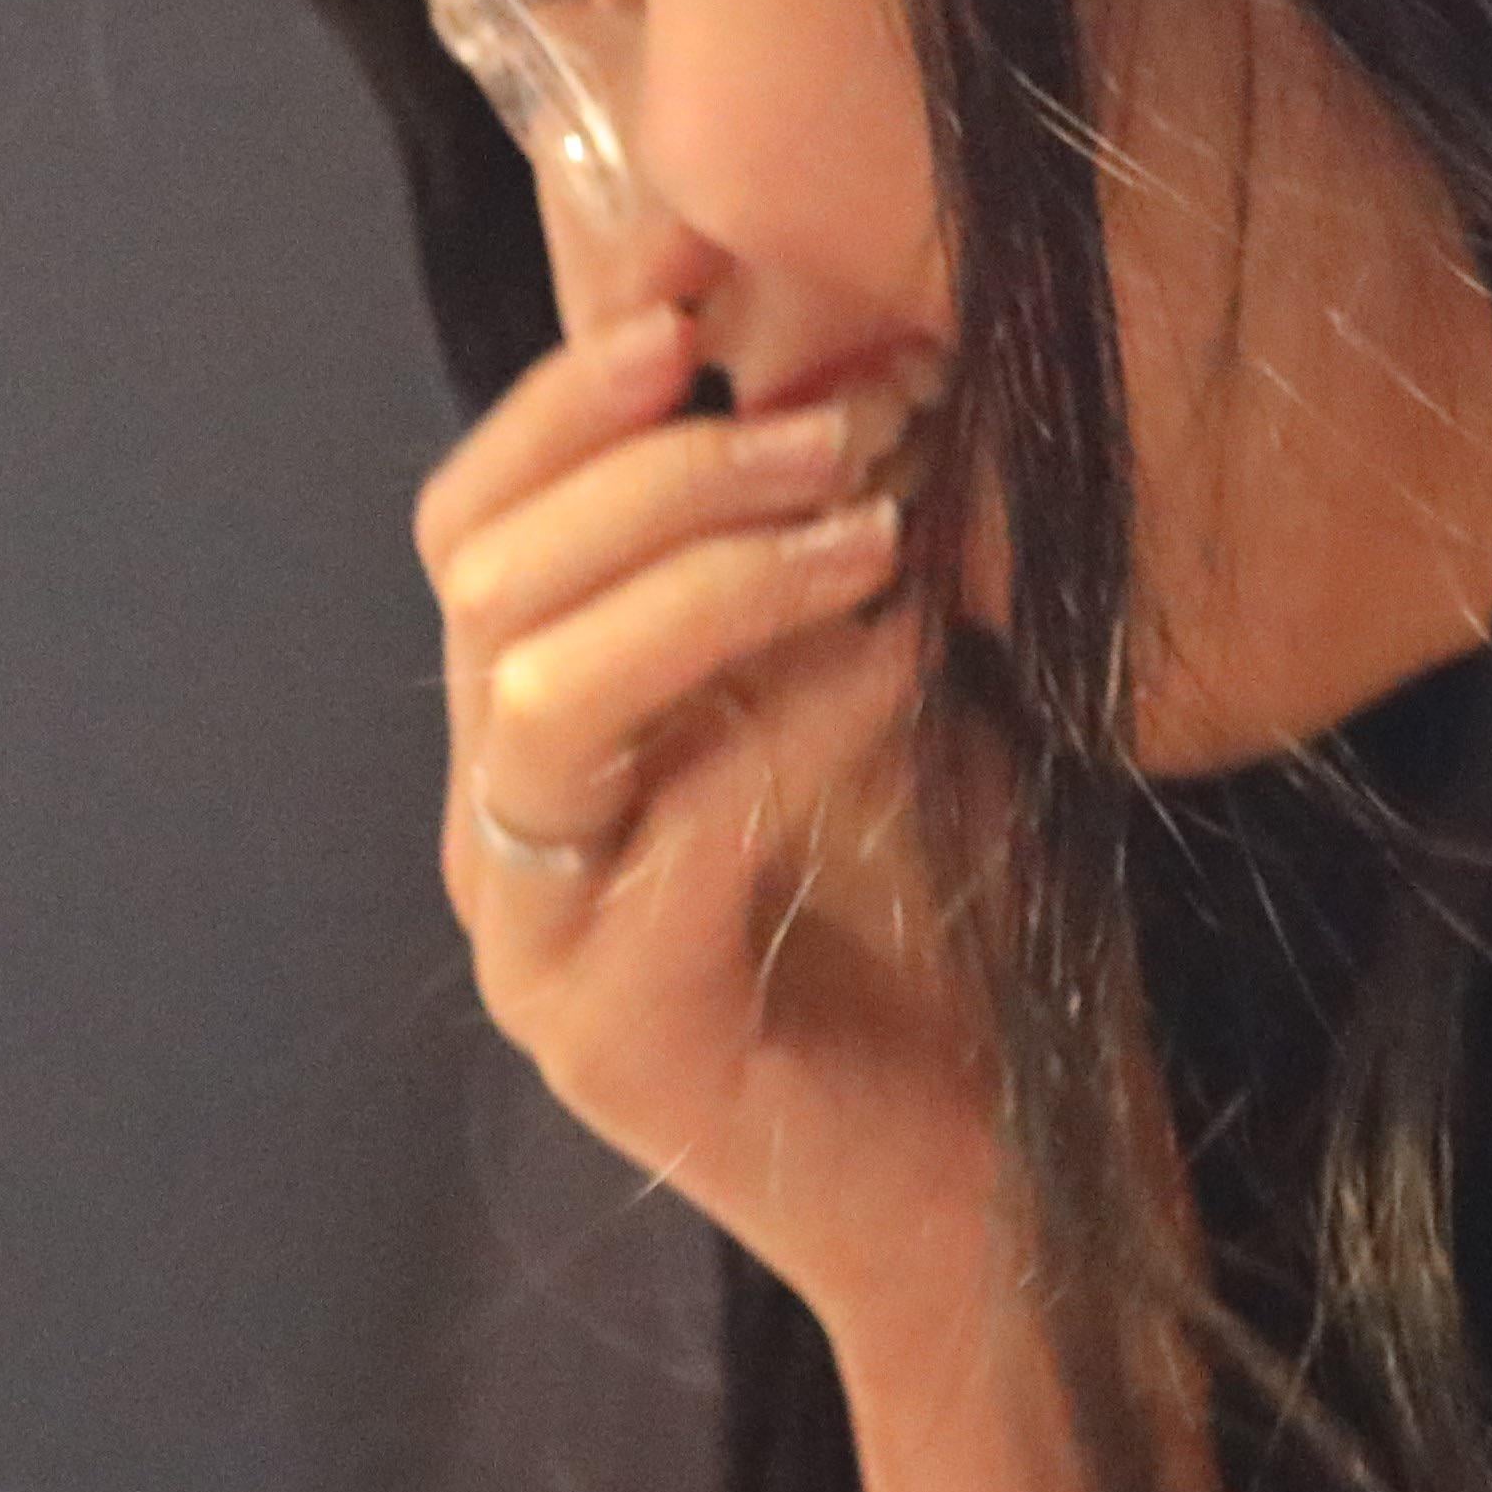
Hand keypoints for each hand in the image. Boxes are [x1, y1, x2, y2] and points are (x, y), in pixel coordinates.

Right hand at [418, 301, 999, 1332]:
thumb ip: (830, 548)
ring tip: (869, 528)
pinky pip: (664, 834)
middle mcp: (502, 825)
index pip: (477, 517)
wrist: (1014, 1198)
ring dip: (703, 579)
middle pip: (481, 580)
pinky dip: (790, 721)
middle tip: (838, 416)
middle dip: (657, 469)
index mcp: (542, 731)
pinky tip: (906, 666)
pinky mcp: (606, 1032)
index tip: (697, 293)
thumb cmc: (957, 933)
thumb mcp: (889, 685)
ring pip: (532, 695)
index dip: (566, 393)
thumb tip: (859, 334)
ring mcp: (533, 936)